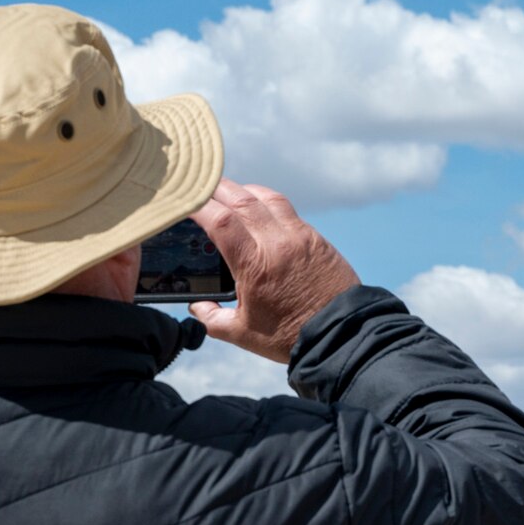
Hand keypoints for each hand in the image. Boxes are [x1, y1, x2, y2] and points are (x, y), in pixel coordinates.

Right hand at [190, 179, 359, 362]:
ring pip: (267, 198)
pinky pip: (288, 210)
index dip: (197, 205)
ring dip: (244, 191)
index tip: (183, 201)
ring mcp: (300, 237)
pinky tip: (260, 210)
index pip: (219, 220)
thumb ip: (212, 318)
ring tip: (230, 194)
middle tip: (200, 187)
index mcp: (254, 264)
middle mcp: (277, 242)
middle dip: (216, 189)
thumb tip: (197, 305)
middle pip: (241, 199)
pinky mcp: (316, 239)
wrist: (340, 335)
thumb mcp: (242, 333)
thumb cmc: (290, 337)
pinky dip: (268, 202)